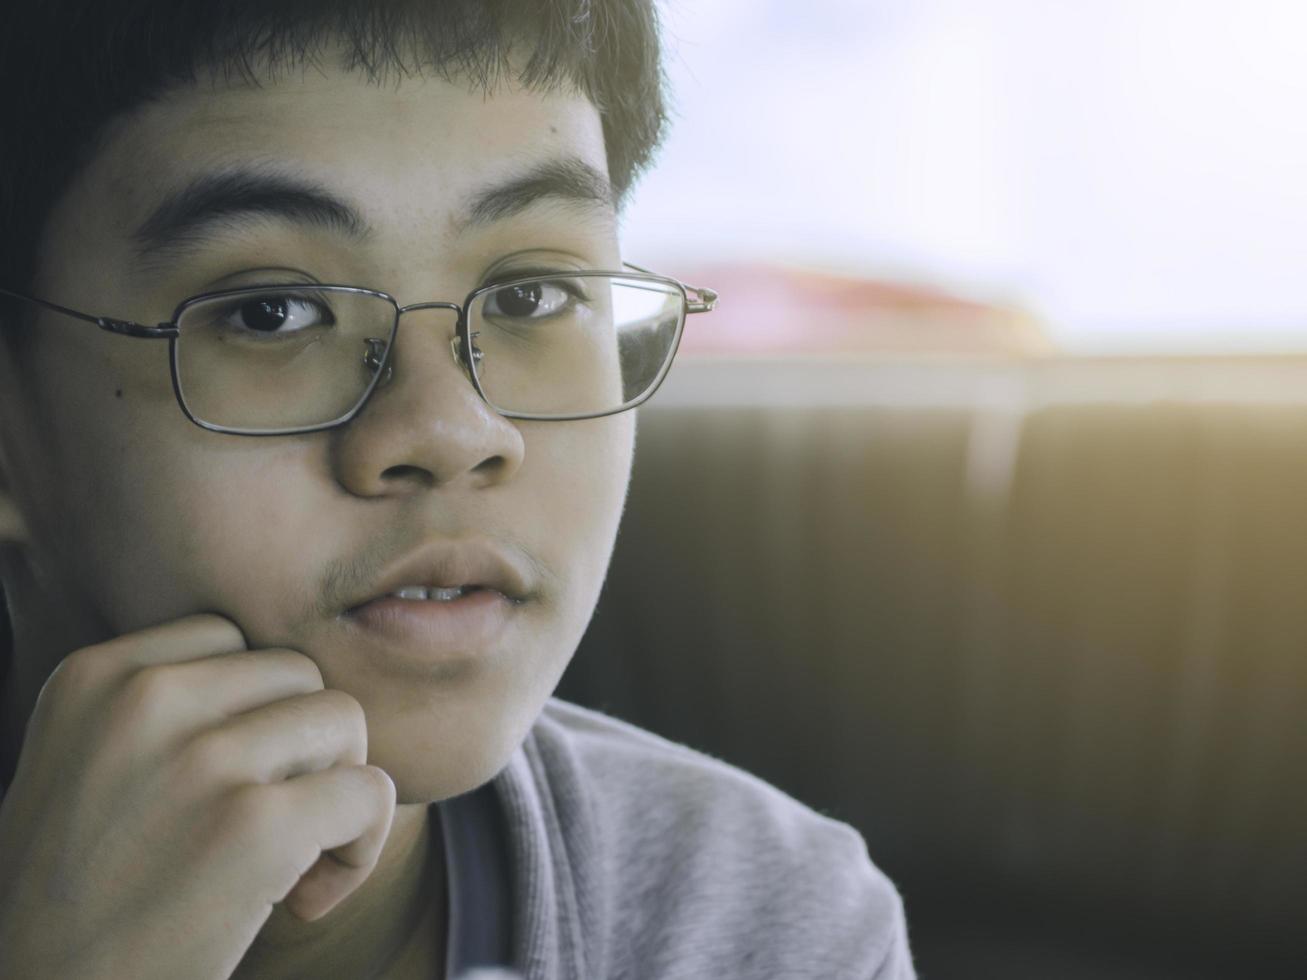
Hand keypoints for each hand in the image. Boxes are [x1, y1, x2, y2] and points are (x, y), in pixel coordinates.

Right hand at [0, 614, 395, 979]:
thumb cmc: (81, 893)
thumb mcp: (88, 760)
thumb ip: (166, 707)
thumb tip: (286, 677)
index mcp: (96, 676)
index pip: (229, 638)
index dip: (250, 708)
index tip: (228, 778)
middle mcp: (145, 702)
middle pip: (296, 672)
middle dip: (302, 744)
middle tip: (268, 823)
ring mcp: (204, 760)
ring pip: (343, 719)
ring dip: (337, 787)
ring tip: (291, 856)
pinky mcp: (258, 826)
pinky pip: (369, 790)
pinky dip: (362, 845)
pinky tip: (307, 897)